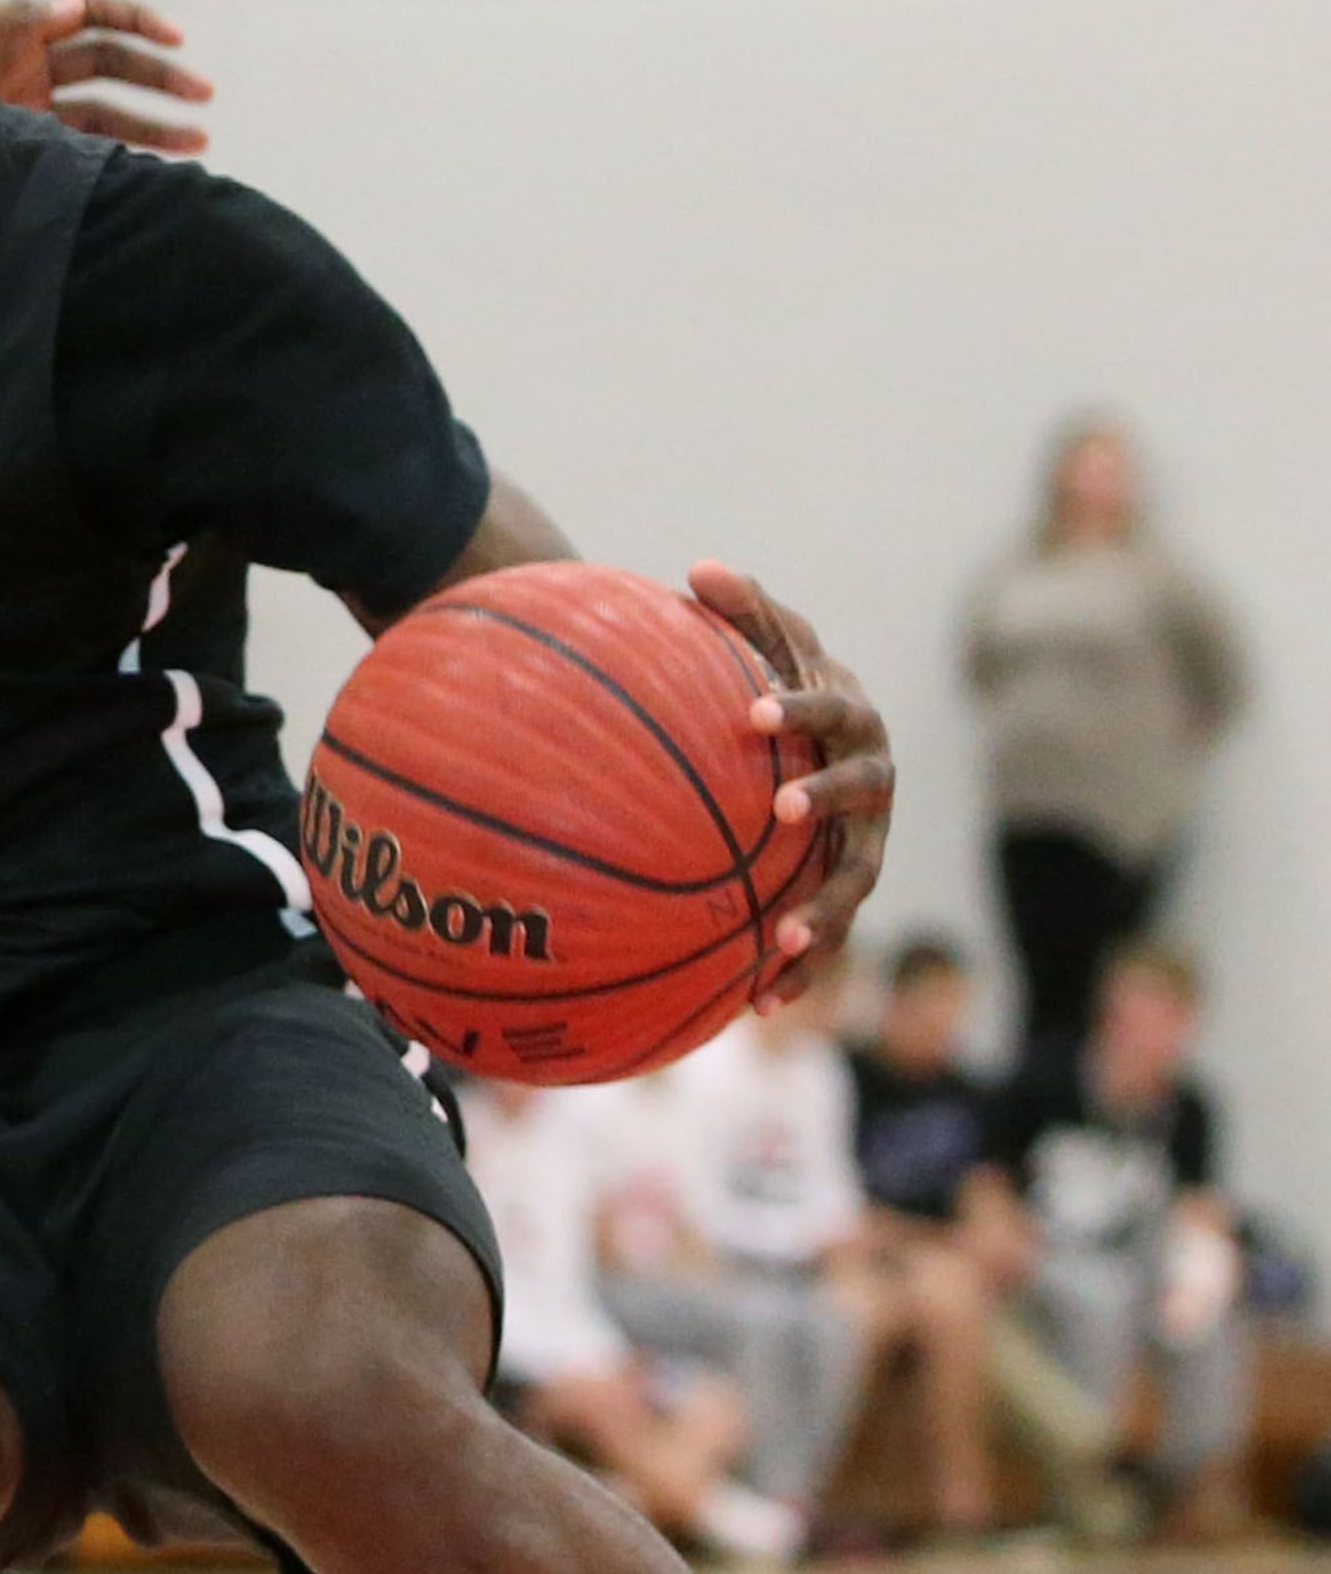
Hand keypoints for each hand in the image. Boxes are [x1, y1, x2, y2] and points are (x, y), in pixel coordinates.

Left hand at [0, 0, 212, 152]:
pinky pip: (86, 151)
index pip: (91, 14)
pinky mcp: (28, 151)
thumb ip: (13, 21)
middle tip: (203, 94)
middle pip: (111, 64)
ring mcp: (32, 112)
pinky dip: (120, 158)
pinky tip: (154, 171)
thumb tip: (72, 4)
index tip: (174, 39)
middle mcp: (32, 68)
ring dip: (154, 123)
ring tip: (198, 140)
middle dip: (159, 75)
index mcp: (19, 32)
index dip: (134, 20)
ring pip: (109, 114)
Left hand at [688, 560, 891, 996]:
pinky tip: (758, 1007)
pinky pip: (831, 932)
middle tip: (782, 812)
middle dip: (827, 804)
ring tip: (783, 943)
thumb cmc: (785, 682)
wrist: (822, 738)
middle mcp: (873, 784)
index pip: (832, 711)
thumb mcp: (768, 643)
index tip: (754, 712)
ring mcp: (866, 840)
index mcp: (853, 721)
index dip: (800, 709)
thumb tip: (700, 567)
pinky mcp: (846, 886)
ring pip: (855, 880)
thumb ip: (743, 610)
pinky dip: (802, 969)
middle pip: (862, 798)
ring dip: (825, 912)